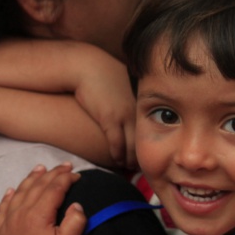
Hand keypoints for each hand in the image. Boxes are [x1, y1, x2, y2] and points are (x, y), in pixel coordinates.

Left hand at [0, 164, 83, 234]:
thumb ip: (75, 220)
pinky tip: (12, 190)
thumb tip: (76, 205)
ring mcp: (8, 223)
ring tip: (40, 169)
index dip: (66, 179)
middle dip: (52, 174)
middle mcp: (20, 215)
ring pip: (19, 194)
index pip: (53, 189)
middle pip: (37, 187)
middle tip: (64, 166)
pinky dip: (7, 198)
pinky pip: (2, 210)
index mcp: (38, 215)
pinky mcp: (0, 234)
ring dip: (30, 180)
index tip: (76, 175)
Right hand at [73, 51, 135, 168]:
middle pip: (142, 139)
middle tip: (140, 168)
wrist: (86, 66)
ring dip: (130, 159)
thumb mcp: (119, 86)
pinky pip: (116, 142)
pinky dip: (117, 154)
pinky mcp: (109, 118)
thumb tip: (124, 108)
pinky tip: (116, 160)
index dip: (146, 143)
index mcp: (138, 103)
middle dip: (141, 155)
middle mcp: (134, 110)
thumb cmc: (100, 76)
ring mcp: (123, 115)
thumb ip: (125, 99)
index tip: (145, 153)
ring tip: (127, 167)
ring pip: (132, 145)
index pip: (148, 129)